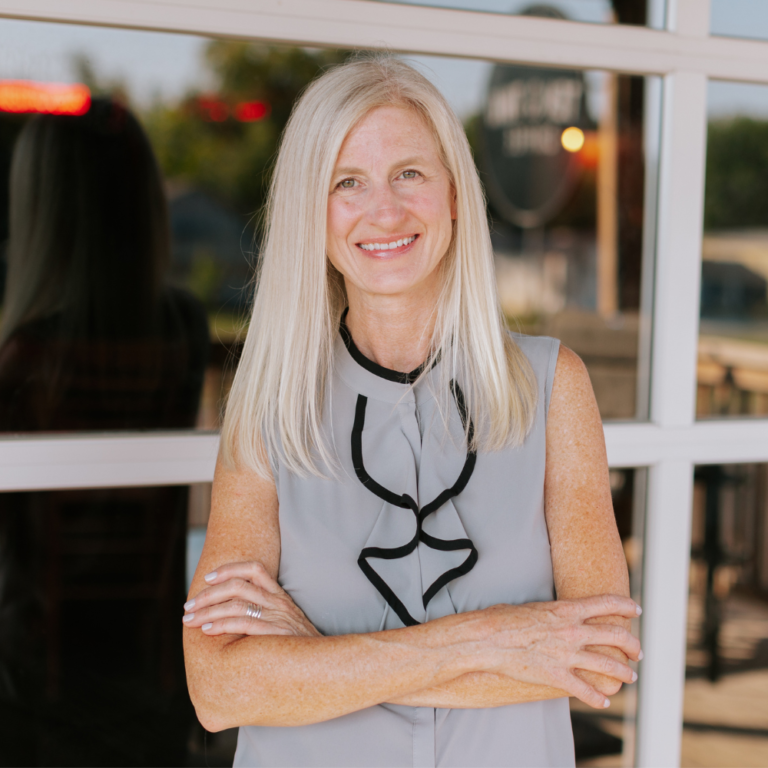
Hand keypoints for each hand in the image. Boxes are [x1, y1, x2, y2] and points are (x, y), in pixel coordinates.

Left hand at [182, 560, 321, 637]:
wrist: (327, 664)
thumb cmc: (300, 647)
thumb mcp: (286, 623)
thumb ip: (264, 614)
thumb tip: (231, 615)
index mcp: (279, 595)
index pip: (254, 569)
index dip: (228, 569)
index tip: (207, 578)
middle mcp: (278, 602)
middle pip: (238, 585)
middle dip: (208, 595)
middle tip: (188, 606)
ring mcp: (278, 617)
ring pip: (236, 603)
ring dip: (208, 611)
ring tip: (190, 620)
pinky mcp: (277, 633)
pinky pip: (244, 623)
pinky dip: (222, 625)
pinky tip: (207, 630)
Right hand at [478, 594, 641, 708]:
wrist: (488, 639)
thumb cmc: (504, 619)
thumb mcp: (534, 606)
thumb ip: (553, 611)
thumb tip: (557, 613)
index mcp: (567, 609)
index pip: (607, 603)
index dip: (626, 605)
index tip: (636, 609)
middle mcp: (572, 631)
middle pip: (615, 635)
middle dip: (632, 645)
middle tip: (637, 652)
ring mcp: (566, 654)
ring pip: (608, 664)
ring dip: (624, 672)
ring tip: (631, 676)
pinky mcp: (557, 676)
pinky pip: (586, 690)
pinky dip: (598, 697)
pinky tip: (604, 700)